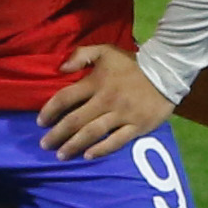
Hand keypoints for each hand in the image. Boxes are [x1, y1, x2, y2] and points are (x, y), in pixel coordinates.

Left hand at [37, 42, 172, 159]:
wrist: (166, 70)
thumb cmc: (132, 63)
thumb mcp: (105, 51)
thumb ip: (81, 55)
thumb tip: (60, 69)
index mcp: (96, 82)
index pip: (65, 98)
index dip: (50, 110)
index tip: (40, 122)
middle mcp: (106, 100)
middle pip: (75, 120)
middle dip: (57, 134)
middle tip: (44, 145)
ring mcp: (122, 115)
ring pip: (92, 133)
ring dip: (74, 145)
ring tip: (61, 155)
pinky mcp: (137, 126)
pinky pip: (116, 141)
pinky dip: (101, 150)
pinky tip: (88, 156)